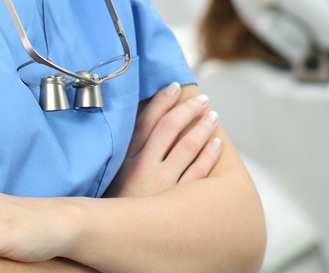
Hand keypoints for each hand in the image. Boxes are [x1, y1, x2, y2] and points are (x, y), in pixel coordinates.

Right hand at [106, 83, 222, 197]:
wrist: (114, 241)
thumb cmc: (115, 207)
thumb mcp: (112, 178)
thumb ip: (125, 154)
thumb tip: (140, 126)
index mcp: (125, 161)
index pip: (146, 122)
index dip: (162, 102)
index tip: (175, 88)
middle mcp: (143, 170)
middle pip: (170, 129)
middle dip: (188, 110)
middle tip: (202, 100)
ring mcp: (162, 186)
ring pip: (188, 148)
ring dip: (203, 128)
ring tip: (213, 116)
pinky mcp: (177, 203)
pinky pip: (199, 174)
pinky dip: (209, 155)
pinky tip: (216, 144)